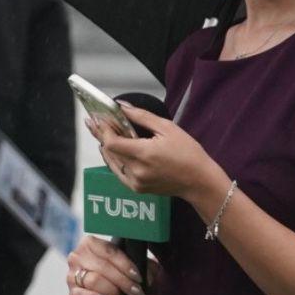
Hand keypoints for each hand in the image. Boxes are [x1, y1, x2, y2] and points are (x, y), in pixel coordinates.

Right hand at [66, 234, 157, 294]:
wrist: (110, 291)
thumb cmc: (119, 272)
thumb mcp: (129, 262)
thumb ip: (140, 262)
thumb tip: (148, 273)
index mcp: (90, 243)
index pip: (109, 251)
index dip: (125, 264)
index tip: (138, 276)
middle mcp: (77, 256)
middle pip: (103, 267)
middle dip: (123, 281)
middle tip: (137, 291)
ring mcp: (71, 275)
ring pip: (94, 281)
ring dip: (113, 291)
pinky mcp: (71, 294)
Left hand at [85, 101, 211, 200]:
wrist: (199, 181)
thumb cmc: (188, 153)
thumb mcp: (167, 128)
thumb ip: (142, 117)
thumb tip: (122, 106)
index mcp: (144, 154)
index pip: (112, 143)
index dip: (103, 130)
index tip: (98, 119)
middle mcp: (137, 170)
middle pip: (109, 151)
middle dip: (102, 135)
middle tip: (95, 122)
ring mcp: (136, 182)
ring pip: (112, 162)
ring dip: (107, 148)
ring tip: (102, 133)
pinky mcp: (137, 188)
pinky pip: (119, 172)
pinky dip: (115, 160)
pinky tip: (113, 151)